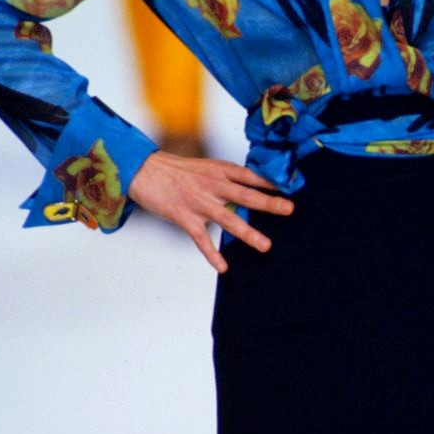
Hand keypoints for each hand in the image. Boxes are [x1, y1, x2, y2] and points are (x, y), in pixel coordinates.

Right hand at [128, 150, 293, 271]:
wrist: (143, 170)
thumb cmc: (176, 170)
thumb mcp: (206, 167)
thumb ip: (227, 178)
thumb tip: (249, 189)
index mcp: (219, 171)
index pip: (250, 175)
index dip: (270, 181)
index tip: (290, 187)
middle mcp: (212, 185)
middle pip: (246, 195)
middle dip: (269, 203)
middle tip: (289, 209)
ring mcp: (199, 202)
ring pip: (229, 220)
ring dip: (249, 234)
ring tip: (266, 246)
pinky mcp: (185, 217)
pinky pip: (202, 239)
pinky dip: (212, 254)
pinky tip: (223, 267)